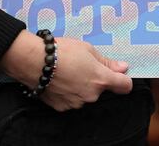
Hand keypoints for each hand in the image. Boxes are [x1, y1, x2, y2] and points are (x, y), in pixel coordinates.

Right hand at [0, 31, 132, 111]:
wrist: (34, 62)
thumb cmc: (61, 51)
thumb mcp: (88, 49)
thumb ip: (107, 62)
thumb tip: (123, 68)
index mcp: (101, 79)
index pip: (125, 86)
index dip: (123, 79)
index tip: (119, 74)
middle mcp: (91, 95)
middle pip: (102, 89)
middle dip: (96, 79)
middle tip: (82, 65)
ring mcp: (77, 103)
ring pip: (86, 95)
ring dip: (82, 86)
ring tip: (68, 71)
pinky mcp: (63, 107)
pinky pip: (72, 100)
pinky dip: (69, 92)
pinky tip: (60, 81)